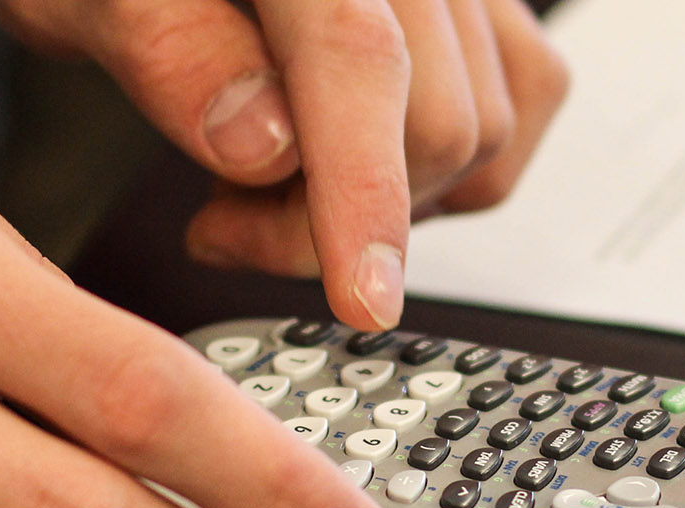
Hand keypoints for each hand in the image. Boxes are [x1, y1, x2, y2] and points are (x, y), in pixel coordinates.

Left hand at [0, 0, 568, 330]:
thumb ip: (166, 51)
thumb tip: (262, 147)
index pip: (359, 58)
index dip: (363, 194)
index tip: (362, 301)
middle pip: (436, 119)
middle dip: (332, 219)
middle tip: (224, 223)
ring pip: (485, 130)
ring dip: (383, 201)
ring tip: (271, 180)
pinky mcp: (477, 7)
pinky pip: (519, 101)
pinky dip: (448, 171)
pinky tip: (351, 166)